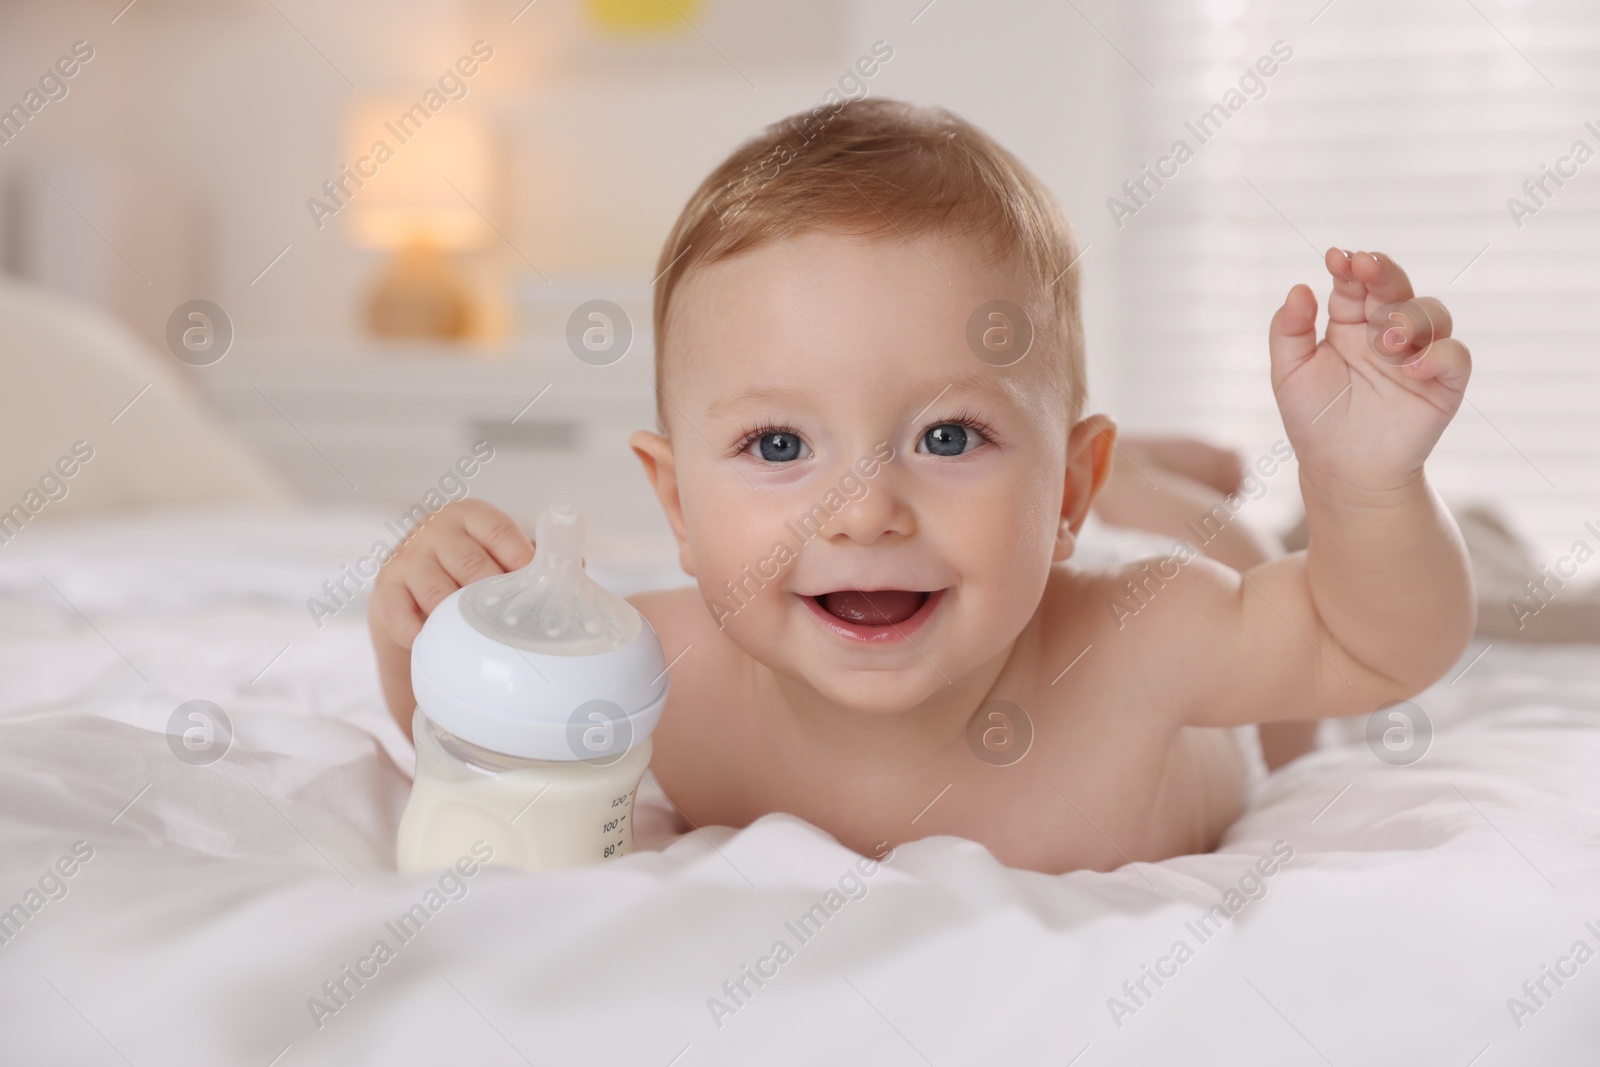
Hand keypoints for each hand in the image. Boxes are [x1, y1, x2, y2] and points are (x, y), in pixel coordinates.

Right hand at [368, 499, 533, 649]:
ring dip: (461, 618)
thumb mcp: (495, 551)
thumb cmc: (466, 567)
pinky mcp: (386, 588)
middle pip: (471, 564)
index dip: (523, 560)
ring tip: (484, 640)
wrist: (409, 586)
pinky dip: (419, 633)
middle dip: (494, 596)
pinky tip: (436, 644)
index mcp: (471, 515)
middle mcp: (436, 530)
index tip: (541, 588)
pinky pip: (401, 615)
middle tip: (515, 624)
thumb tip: (576, 567)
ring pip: (438, 592)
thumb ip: (530, 557)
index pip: (500, 531)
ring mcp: (408, 558)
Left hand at [1269, 249, 1469, 497]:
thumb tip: (1298, 288)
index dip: (1350, 267)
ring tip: (1386, 340)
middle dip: (1383, 272)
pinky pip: (1454, 356)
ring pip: (1431, 314)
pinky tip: (1412, 367)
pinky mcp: (1444, 383)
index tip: (1336, 257)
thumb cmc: (1314, 421)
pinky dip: (1439, 355)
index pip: (1355, 284)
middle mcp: (1387, 333)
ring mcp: (1418, 355)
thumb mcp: (1289, 374)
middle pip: (1396, 288)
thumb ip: (1289, 332)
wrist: (1342, 471)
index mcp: (1349, 324)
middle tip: (1365, 266)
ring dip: (1410, 318)